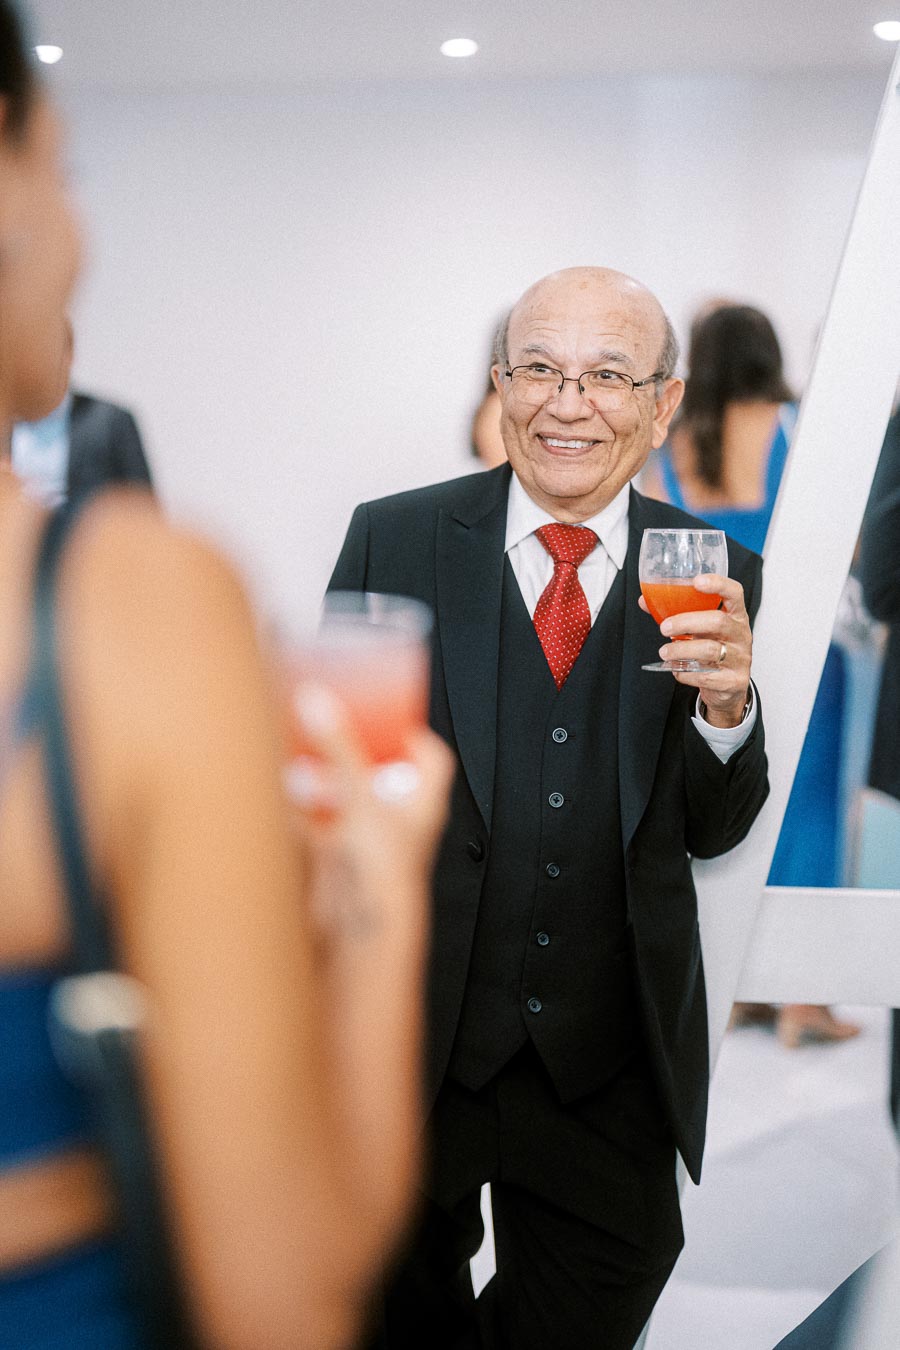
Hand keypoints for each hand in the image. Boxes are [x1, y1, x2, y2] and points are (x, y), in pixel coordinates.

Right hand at [287, 684, 452, 938]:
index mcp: (421, 803)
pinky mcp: (339, 858)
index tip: (391, 715)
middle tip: (336, 728)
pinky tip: (284, 798)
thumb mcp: (361, 795)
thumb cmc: (384, 873)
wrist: (361, 929)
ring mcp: (368, 839)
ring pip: (348, 799)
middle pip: (384, 776)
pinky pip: (319, 826)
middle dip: (358, 752)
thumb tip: (319, 704)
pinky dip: (301, 811)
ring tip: (305, 756)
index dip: (414, 734)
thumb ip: (338, 748)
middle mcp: (398, 821)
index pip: (432, 759)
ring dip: (326, 778)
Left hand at [638, 573, 751, 726]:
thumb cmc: (713, 649)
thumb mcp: (700, 629)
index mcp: (735, 616)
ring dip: (681, 650)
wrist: (727, 686)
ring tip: (664, 652)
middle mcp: (741, 635)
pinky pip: (705, 676)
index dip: (718, 584)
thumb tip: (646, 601)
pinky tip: (677, 669)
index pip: (734, 593)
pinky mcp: (733, 681)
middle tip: (664, 627)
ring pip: (709, 650)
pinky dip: (685, 673)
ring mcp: (740, 658)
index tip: (697, 582)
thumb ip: (677, 614)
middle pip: (718, 621)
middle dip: (686, 622)